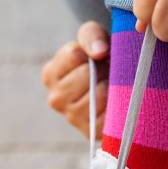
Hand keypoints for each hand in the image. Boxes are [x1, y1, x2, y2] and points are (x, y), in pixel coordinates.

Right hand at [42, 21, 109, 138]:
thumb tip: (99, 52)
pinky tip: (115, 102)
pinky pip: (109, 114)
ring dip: (112, 86)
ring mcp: (72, 118)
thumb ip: (91, 35)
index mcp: (50, 75)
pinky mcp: (90, 132)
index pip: (74, 54)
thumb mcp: (92, 38)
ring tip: (110, 86)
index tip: (96, 58)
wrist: (115, 89)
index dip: (92, 52)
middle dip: (102, 69)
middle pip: (86, 74)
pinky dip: (117, 105)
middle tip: (106, 73)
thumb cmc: (100, 61)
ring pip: (99, 94)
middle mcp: (55, 99)